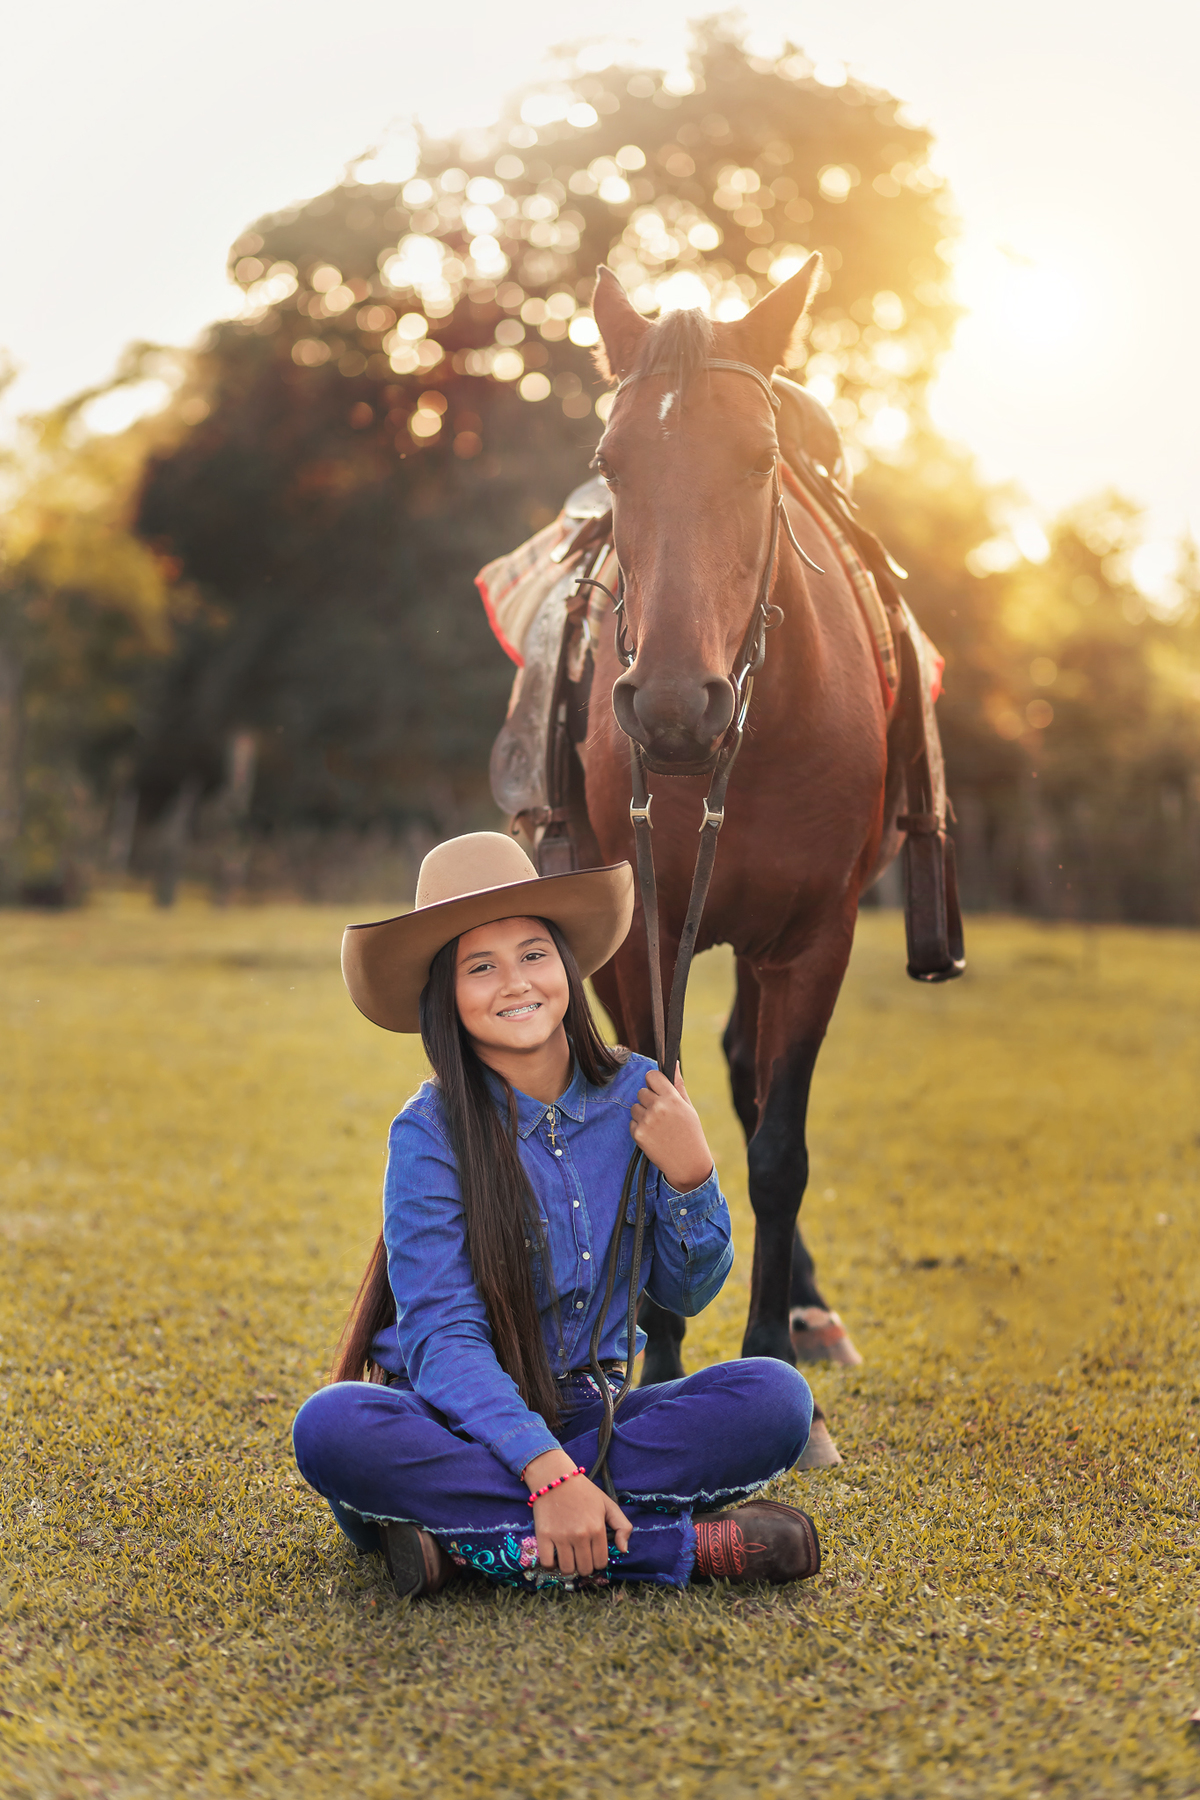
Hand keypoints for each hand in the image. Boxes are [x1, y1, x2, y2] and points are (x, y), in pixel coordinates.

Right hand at [523, 1449, 631, 1575]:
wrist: (555, 1477)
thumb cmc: (583, 1491)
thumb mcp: (608, 1504)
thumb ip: (623, 1526)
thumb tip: (623, 1550)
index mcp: (597, 1529)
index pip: (601, 1562)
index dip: (597, 1561)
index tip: (592, 1554)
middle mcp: (580, 1535)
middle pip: (585, 1569)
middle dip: (584, 1565)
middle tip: (580, 1556)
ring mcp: (561, 1537)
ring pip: (567, 1569)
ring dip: (569, 1566)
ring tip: (568, 1556)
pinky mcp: (543, 1535)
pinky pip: (547, 1563)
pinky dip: (551, 1564)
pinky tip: (555, 1556)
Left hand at [629, 1067, 713, 1193]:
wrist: (688, 1163)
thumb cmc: (690, 1133)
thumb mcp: (688, 1107)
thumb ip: (677, 1084)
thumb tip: (673, 1062)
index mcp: (672, 1098)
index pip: (652, 1076)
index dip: (653, 1082)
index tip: (657, 1089)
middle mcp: (658, 1107)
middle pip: (641, 1091)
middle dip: (649, 1100)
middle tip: (661, 1114)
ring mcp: (647, 1121)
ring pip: (635, 1107)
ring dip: (643, 1114)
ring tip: (658, 1126)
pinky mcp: (638, 1134)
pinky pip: (632, 1122)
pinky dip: (640, 1128)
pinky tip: (653, 1136)